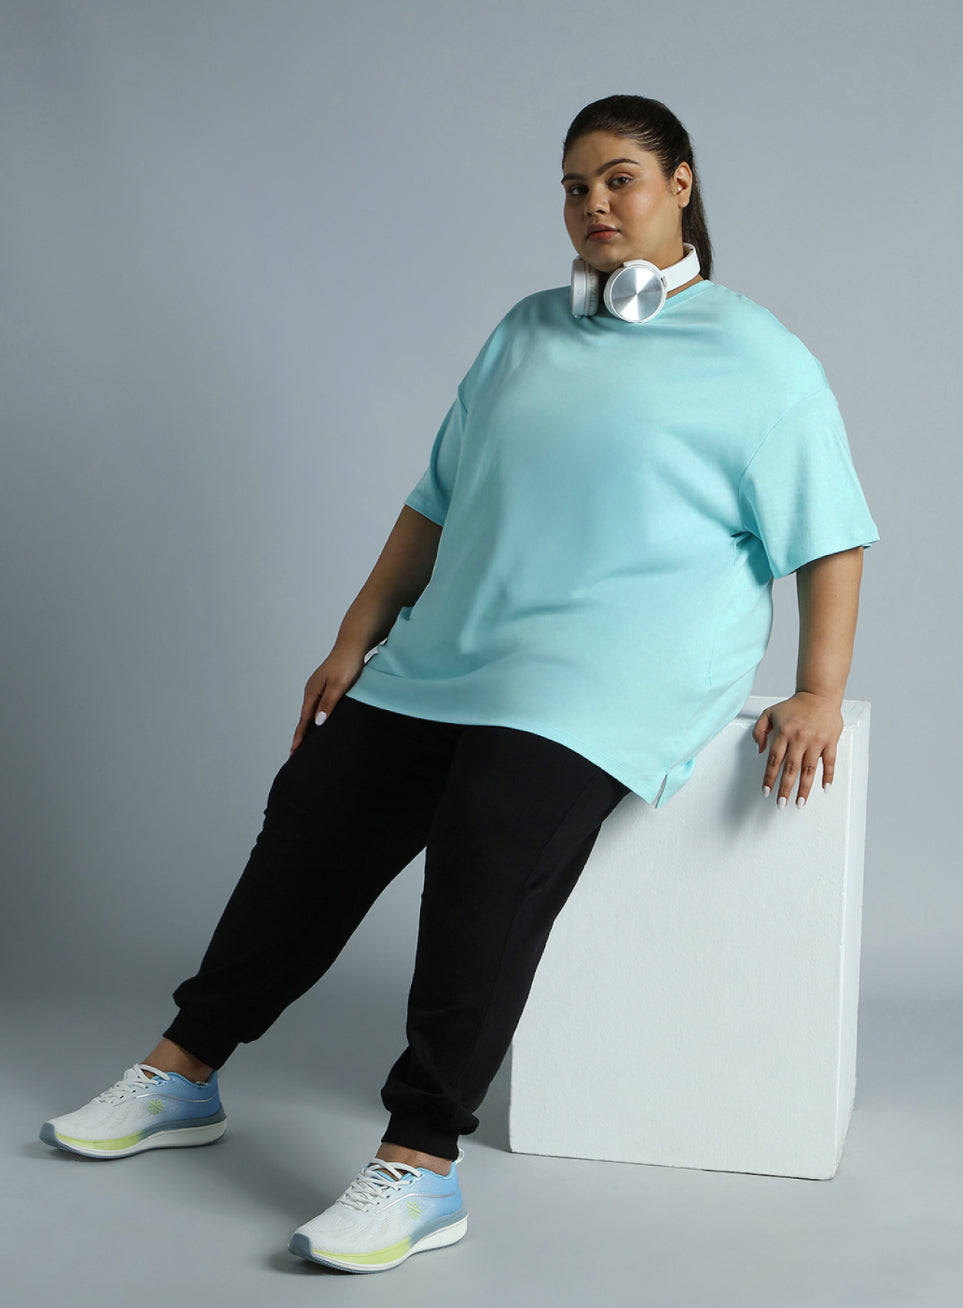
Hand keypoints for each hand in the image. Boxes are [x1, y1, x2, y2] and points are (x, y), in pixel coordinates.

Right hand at [289, 642, 367, 754]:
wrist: (352, 646)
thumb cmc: (347, 664)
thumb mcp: (339, 686)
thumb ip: (328, 704)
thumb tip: (317, 723)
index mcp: (312, 692)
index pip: (304, 720)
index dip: (300, 737)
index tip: (294, 752)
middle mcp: (312, 691)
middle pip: (305, 718)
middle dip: (301, 736)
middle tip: (296, 754)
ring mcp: (318, 688)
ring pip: (311, 713)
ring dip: (308, 728)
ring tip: (307, 744)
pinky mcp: (326, 687)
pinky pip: (318, 706)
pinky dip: (317, 718)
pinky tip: (321, 724)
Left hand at [751, 692, 842, 808]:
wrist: (818, 695)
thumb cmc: (794, 706)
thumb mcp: (770, 713)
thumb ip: (759, 731)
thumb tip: (759, 751)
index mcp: (784, 732)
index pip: (774, 760)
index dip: (769, 777)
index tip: (766, 791)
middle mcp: (799, 738)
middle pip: (790, 768)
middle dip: (785, 788)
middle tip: (781, 804)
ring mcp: (816, 740)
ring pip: (809, 769)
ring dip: (804, 788)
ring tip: (800, 802)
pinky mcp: (830, 741)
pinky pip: (829, 761)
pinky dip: (828, 775)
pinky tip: (824, 788)